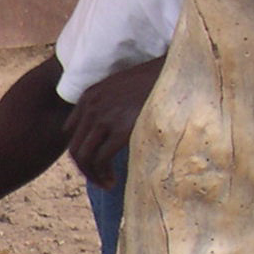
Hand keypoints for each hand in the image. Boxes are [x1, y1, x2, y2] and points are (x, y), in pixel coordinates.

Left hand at [66, 59, 160, 188]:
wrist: (182, 69)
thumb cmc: (159, 81)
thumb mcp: (125, 88)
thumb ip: (110, 105)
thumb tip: (108, 133)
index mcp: (90, 95)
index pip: (71, 132)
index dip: (82, 151)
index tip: (96, 162)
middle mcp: (92, 106)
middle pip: (74, 148)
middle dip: (85, 169)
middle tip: (100, 180)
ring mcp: (104, 117)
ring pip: (84, 157)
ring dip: (93, 176)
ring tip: (108, 184)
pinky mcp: (120, 128)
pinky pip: (101, 160)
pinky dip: (103, 174)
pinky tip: (114, 181)